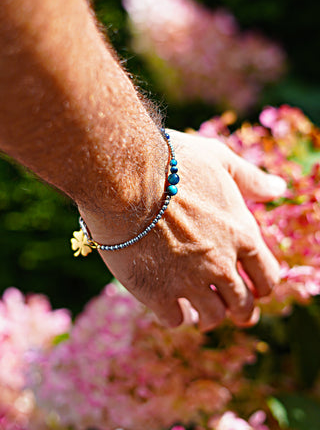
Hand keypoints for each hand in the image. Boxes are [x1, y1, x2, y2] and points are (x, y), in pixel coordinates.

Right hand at [80, 130, 285, 330]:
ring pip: (211, 317)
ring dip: (208, 317)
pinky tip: (168, 306)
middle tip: (234, 311)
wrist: (127, 178)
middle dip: (241, 311)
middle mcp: (221, 263)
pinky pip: (174, 319)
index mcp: (241, 234)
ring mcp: (189, 281)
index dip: (263, 285)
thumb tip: (279, 189)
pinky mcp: (157, 292)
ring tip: (200, 314)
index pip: (267, 275)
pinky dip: (174, 315)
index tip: (255, 287)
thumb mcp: (219, 159)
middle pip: (243, 305)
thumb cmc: (173, 163)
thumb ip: (251, 178)